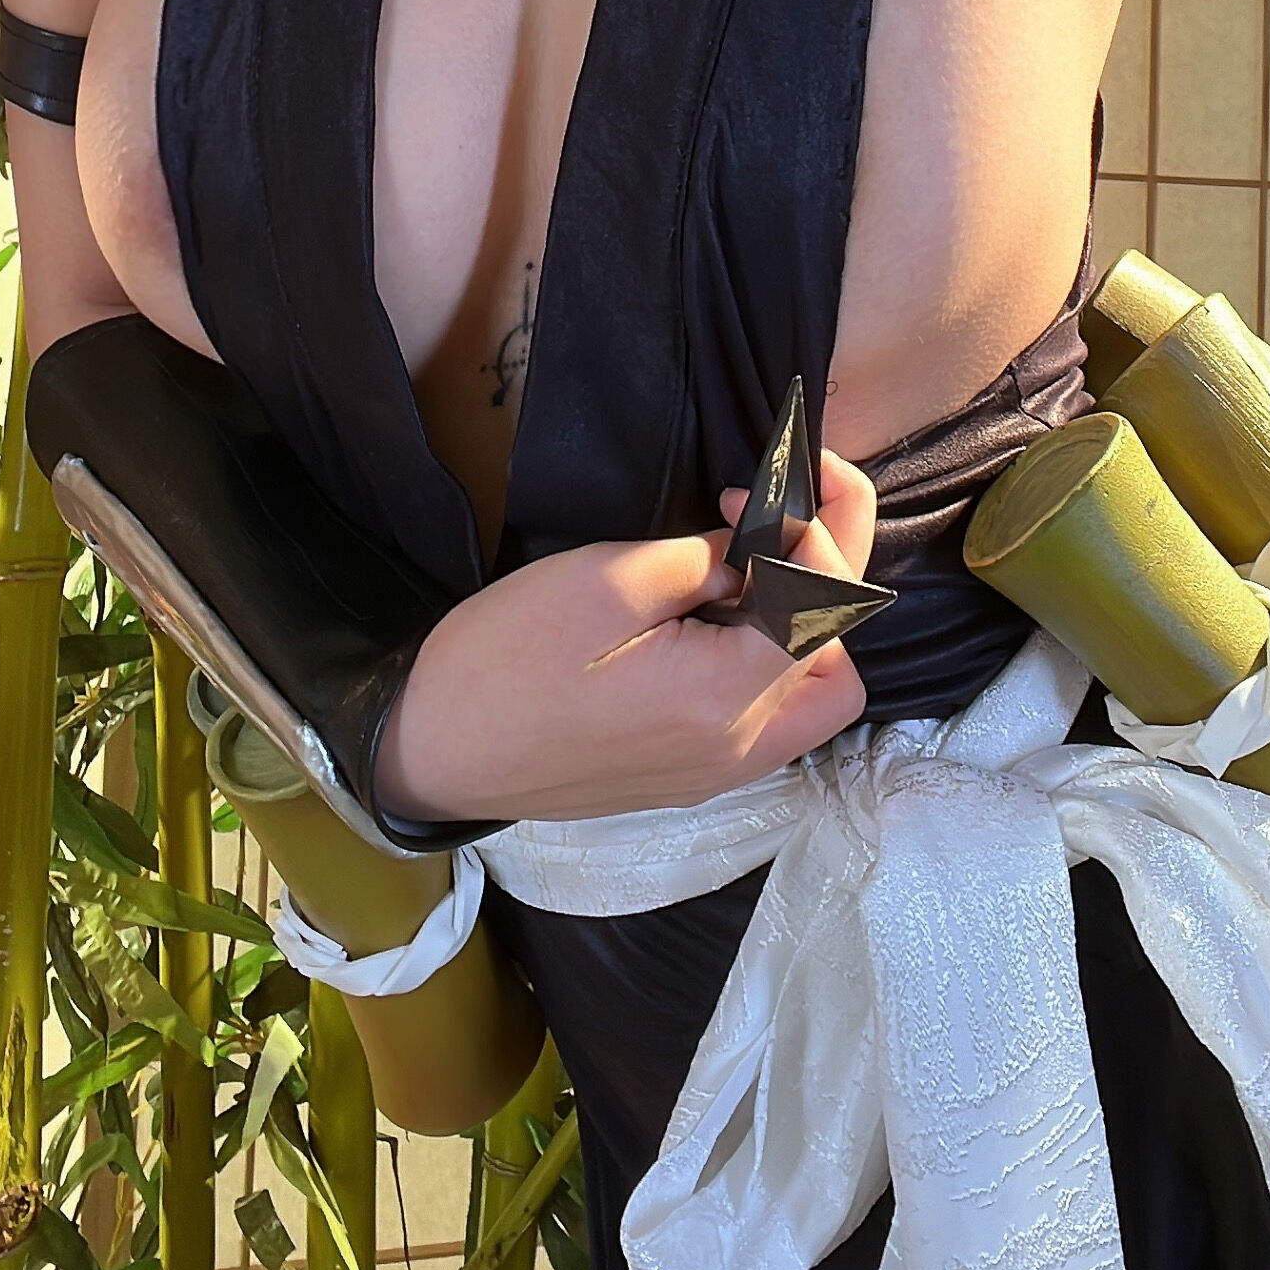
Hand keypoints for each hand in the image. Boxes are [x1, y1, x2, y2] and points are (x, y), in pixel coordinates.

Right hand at [374, 450, 879, 826]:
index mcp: (724, 701)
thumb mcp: (603, 581)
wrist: (430, 750)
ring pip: (809, 699)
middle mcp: (737, 751)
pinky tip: (717, 618)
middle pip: (839, 665)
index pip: (829, 606)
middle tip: (776, 523)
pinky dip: (767, 662)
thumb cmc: (503, 660)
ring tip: (745, 568)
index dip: (813, 531)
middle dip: (830, 581)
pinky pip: (764, 719)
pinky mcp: (686, 776)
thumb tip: (760, 552)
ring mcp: (713, 773)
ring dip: (803, 626)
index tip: (754, 493)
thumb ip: (702, 563)